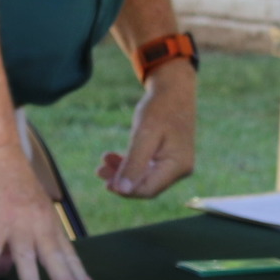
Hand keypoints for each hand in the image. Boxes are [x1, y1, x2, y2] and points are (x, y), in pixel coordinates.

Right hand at [0, 140, 97, 279]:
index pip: (68, 252)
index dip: (79, 273)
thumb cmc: (7, 179)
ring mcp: (18, 220)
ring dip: (32, 278)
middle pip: (55, 256)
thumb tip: (3, 270)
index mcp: (48, 220)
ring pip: (27, 254)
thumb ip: (12, 242)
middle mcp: (38, 222)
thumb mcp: (18, 211)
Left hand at [101, 66, 195, 198]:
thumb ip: (134, 163)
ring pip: (144, 177)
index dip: (126, 191)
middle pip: (146, 185)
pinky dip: (130, 164)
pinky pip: (147, 168)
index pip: (149, 190)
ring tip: (103, 162)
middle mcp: (180, 169)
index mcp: (178, 165)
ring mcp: (175, 164)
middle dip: (121, 181)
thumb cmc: (160, 108)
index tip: (106, 183)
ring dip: (123, 172)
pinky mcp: (168, 158)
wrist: (174, 89)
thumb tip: (122, 190)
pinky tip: (113, 157)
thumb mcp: (144, 134)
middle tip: (99, 171)